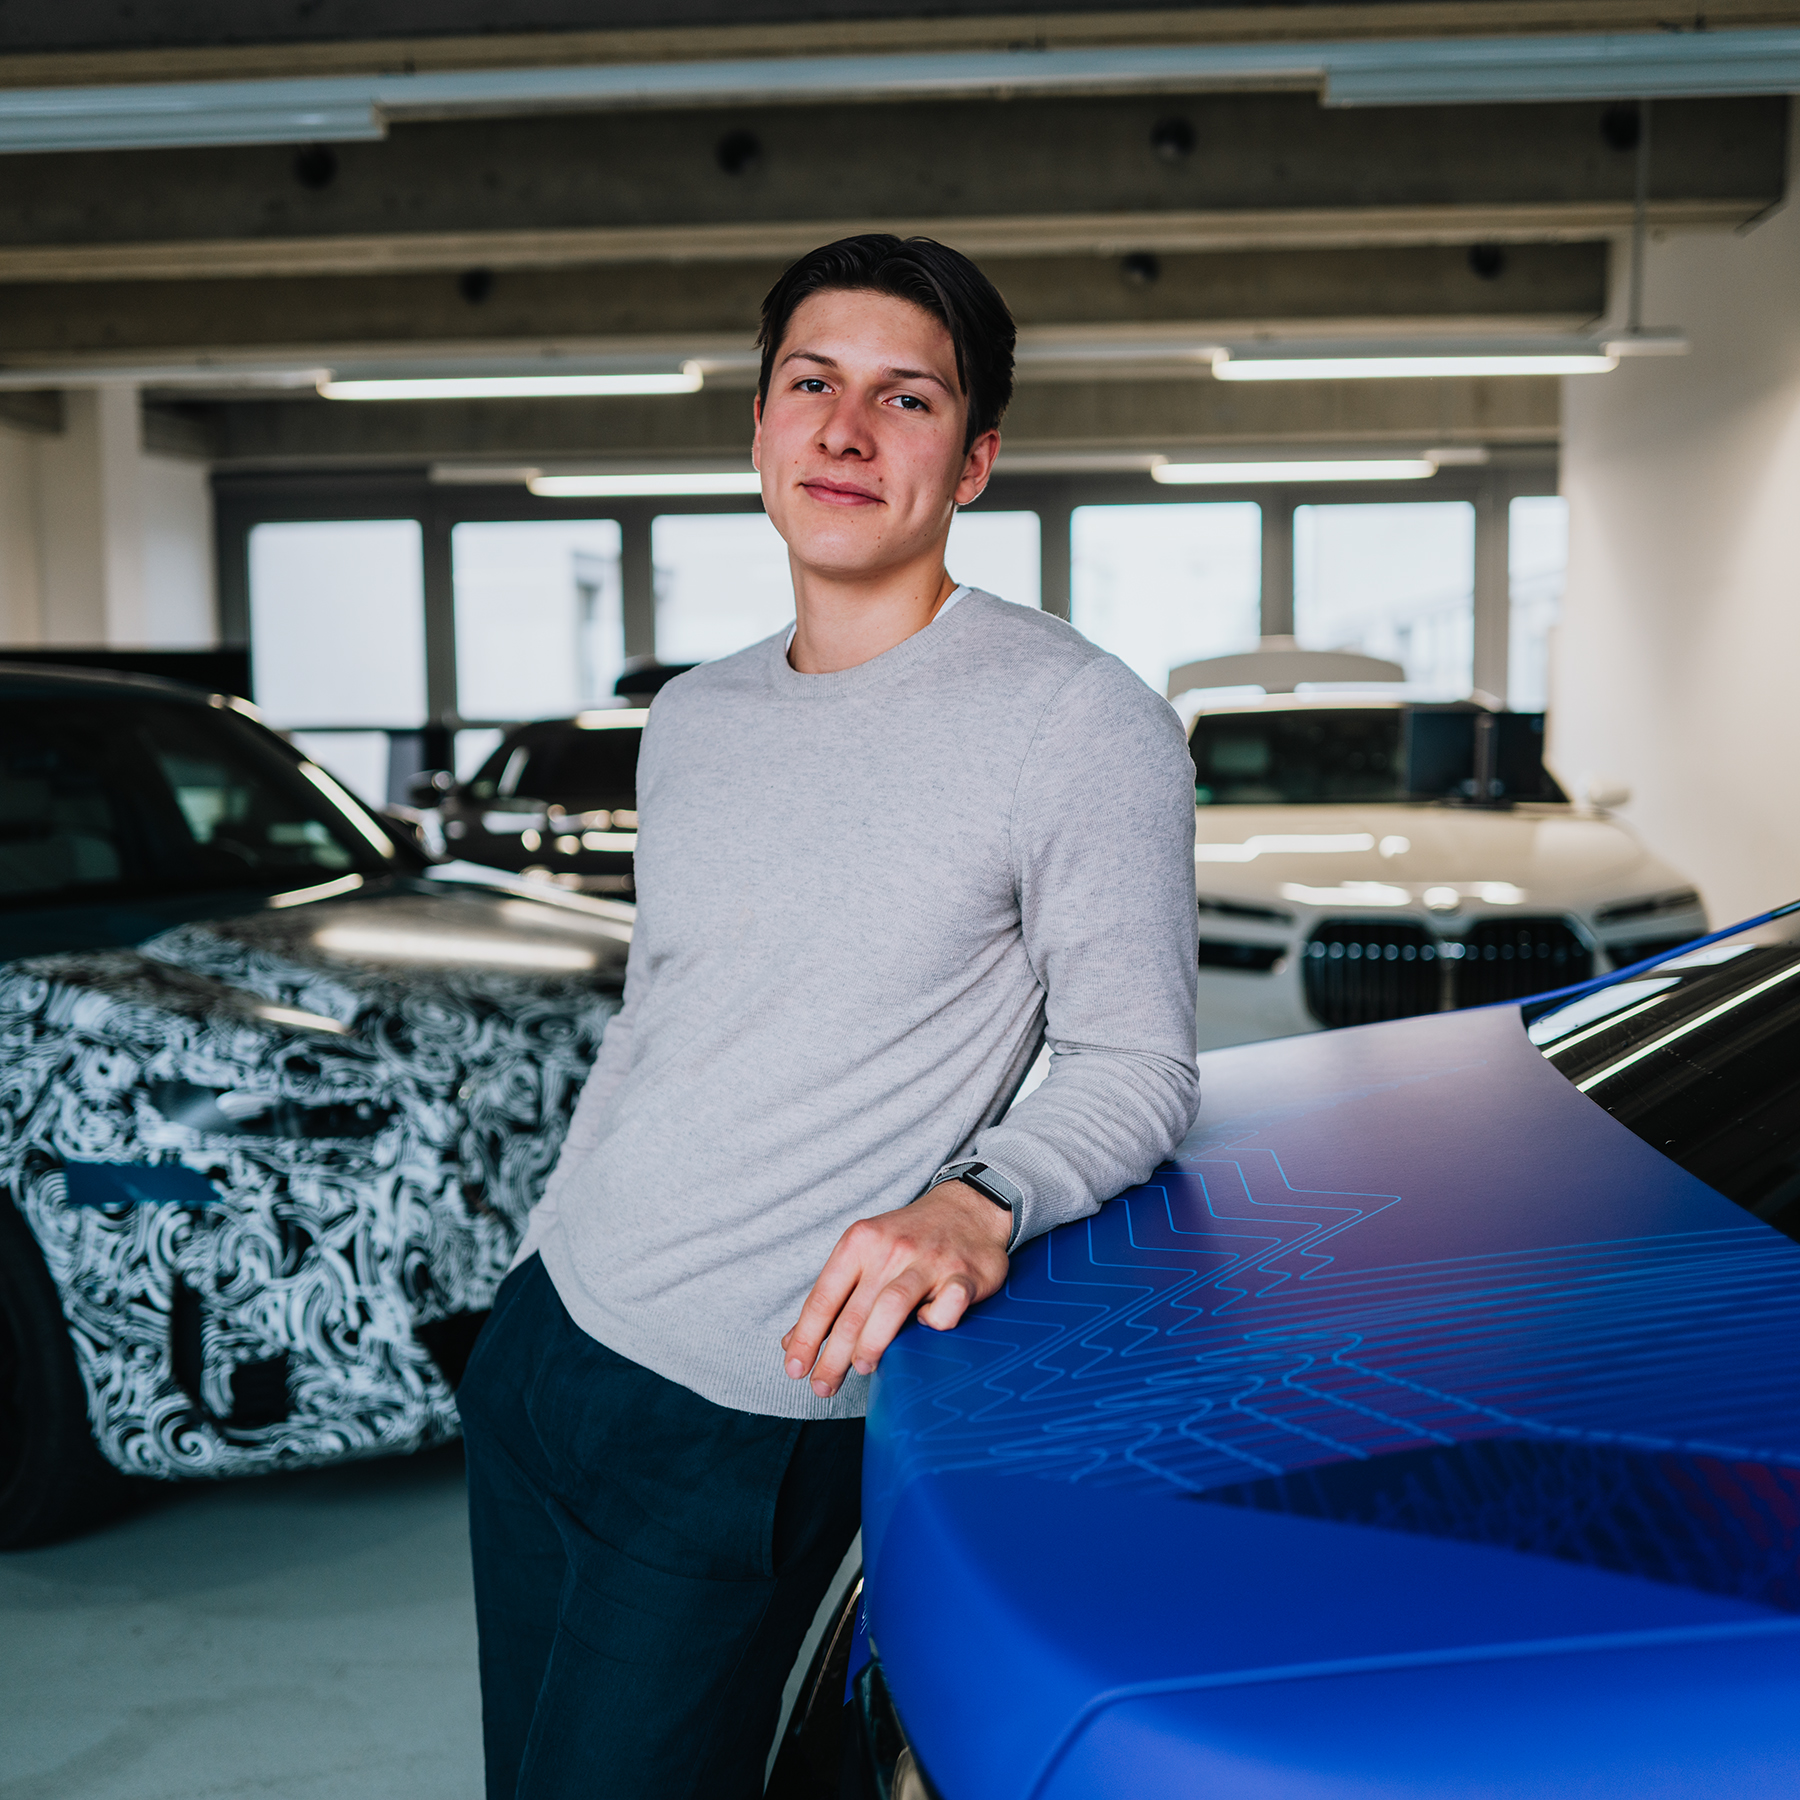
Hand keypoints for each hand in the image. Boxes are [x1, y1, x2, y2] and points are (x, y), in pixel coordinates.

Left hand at [781, 1181, 1011, 1398]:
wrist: (968, 1207)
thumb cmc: (908, 1239)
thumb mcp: (863, 1253)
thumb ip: (832, 1298)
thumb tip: (792, 1343)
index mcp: (860, 1241)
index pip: (823, 1297)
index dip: (806, 1337)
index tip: (794, 1368)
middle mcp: (891, 1249)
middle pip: (853, 1311)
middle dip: (833, 1356)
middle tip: (822, 1387)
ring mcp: (929, 1261)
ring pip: (892, 1307)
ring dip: (872, 1344)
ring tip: (863, 1369)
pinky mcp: (964, 1274)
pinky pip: (947, 1306)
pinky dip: (935, 1322)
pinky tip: (927, 1328)